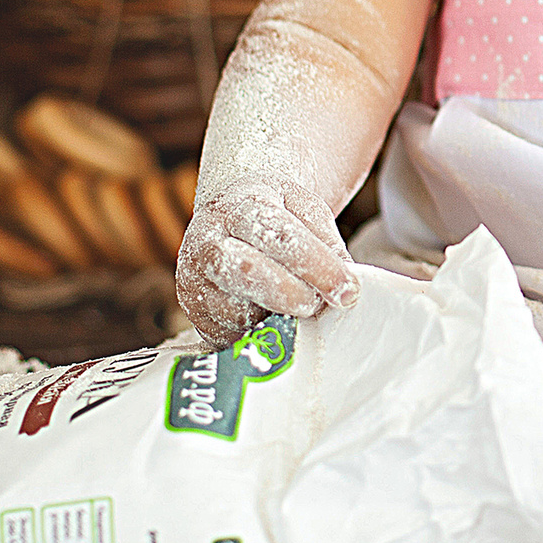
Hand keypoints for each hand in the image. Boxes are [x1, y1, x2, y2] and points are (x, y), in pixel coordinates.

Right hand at [174, 171, 356, 346]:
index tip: (347, 289)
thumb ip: (326, 242)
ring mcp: (194, 281)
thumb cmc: (274, 215)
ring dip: (276, 320)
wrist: (227, 218)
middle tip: (317, 304)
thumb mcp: (304, 209)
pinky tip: (276, 324)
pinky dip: (258, 337)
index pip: (279, 236)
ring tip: (299, 313)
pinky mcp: (196, 316)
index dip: (317, 266)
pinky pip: (227, 336)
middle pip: (246, 271)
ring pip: (235, 311)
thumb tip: (344, 287)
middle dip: (289, 293)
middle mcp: (208, 242)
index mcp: (240, 206)